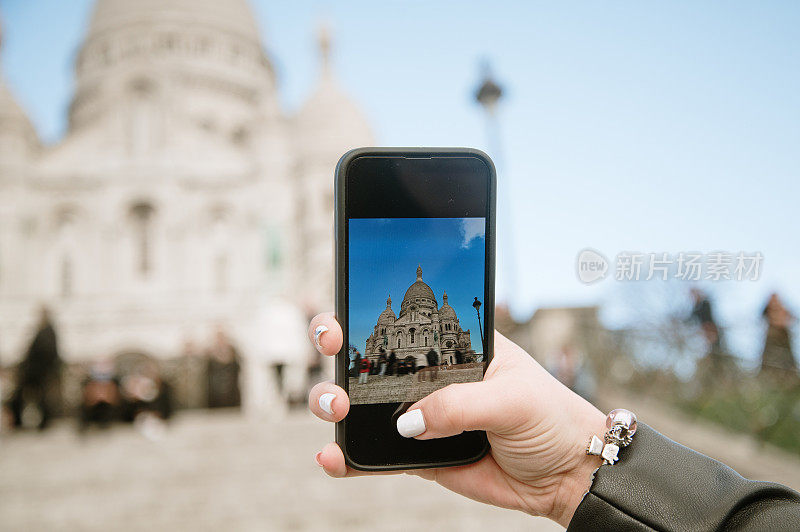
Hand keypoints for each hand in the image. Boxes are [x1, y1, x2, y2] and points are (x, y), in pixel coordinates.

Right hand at [307, 313, 606, 526]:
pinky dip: (348, 457)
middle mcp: (429, 373)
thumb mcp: (513, 399)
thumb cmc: (549, 418)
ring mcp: (420, 414)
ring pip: (363, 403)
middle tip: (332, 346)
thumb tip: (407, 424)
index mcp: (454, 344)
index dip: (369, 308)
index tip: (345, 309)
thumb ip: (460, 405)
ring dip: (335, 400)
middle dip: (338, 345)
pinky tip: (331, 457)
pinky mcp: (418, 454)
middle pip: (372, 353)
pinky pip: (375, 453)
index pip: (407, 317)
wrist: (565, 475)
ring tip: (337, 408)